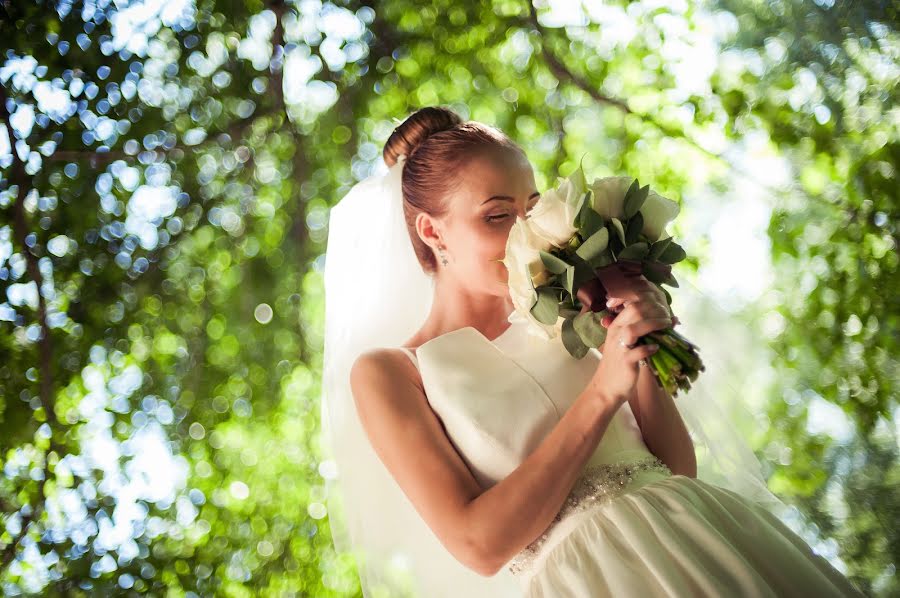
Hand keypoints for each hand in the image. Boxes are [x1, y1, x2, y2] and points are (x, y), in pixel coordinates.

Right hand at [588, 274, 673, 408]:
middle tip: (668, 316)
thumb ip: (641, 331)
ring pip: (634, 328)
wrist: (607, 387)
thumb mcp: (626, 343)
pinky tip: (656, 348)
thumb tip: (668, 319)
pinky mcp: (625, 361)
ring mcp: (620, 347)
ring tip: (666, 326)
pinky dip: (649, 349)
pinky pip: (638, 352)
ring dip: (653, 325)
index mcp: (616, 326)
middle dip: (655, 310)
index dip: (650, 302)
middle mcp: (616, 333)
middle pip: (634, 311)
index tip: (664, 307)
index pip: (632, 304)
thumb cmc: (620, 364)